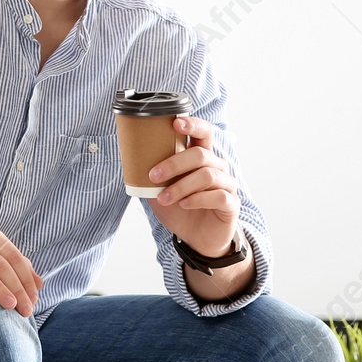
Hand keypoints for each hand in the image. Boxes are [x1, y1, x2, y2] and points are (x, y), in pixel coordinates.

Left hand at [147, 115, 238, 258]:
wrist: (196, 239)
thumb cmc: (179, 209)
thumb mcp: (160, 189)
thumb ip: (152, 174)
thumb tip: (130, 158)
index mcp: (201, 157)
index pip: (203, 132)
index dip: (192, 124)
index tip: (175, 123)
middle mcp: (217, 167)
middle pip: (200, 155)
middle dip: (174, 164)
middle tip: (153, 175)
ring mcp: (227, 184)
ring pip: (207, 176)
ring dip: (180, 186)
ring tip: (163, 198)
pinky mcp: (231, 204)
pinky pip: (219, 196)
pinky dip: (197, 199)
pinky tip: (184, 205)